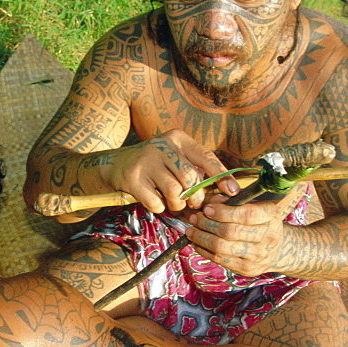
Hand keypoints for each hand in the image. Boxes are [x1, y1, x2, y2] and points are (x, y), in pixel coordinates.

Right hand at [103, 129, 236, 213]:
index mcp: (178, 139)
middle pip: (191, 178)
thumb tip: (223, 192)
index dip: (222, 176)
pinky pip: (156, 202)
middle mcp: (163, 146)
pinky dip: (159, 207)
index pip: (206, 157)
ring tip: (173, 203)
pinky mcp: (132, 178)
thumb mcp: (175, 157)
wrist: (115, 165)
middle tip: (191, 203)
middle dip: (195, 197)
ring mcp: (146, 161)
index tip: (232, 191)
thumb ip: (195, 169)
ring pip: (175, 192)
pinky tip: (155, 201)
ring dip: (177, 204)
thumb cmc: (154, 165)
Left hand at [184, 187, 303, 275]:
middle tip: (195, 218)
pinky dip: (204, 250)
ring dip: (201, 237)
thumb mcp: (253, 205)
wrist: (277, 249)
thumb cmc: (260, 221)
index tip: (207, 208)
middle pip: (229, 232)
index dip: (223, 212)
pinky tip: (197, 242)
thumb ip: (232, 200)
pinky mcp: (247, 269)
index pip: (246, 215)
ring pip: (221, 248)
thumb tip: (209, 202)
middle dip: (206, 224)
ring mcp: (258, 255)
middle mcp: (268, 237)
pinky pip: (219, 259)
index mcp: (271, 215)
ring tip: (191, 230)